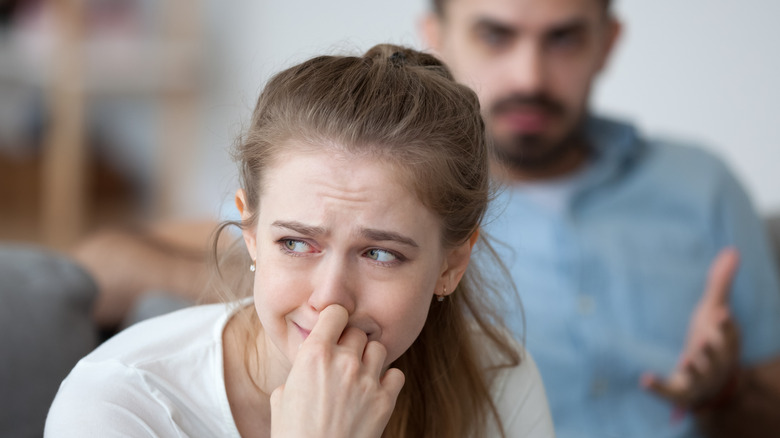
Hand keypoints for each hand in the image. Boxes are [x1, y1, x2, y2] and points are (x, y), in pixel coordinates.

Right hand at [270, 305, 404, 436]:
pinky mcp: (385, 401)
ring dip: (370, 359)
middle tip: (343, 360)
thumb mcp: (280, 397)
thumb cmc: (292, 434)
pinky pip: (396, 375)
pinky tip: (374, 391)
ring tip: (359, 375)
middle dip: (351, 343)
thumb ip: (298, 374)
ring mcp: (367, 380)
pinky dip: (388, 380)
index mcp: (314, 355)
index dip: (335, 318)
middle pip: (358, 332)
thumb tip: (304, 371)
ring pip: (378, 349)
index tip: (334, 327)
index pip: (336, 312)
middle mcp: (343, 361)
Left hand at [641, 248, 740, 408]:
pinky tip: (644, 379)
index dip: (727, 326)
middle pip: (716, 357)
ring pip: (698, 376)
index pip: (730, 336)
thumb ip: (720, 283)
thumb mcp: (714, 312)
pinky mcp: (681, 393)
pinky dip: (657, 387)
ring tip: (686, 360)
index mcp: (725, 344)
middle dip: (712, 349)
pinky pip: (670, 392)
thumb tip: (732, 250)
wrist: (712, 386)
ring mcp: (698, 380)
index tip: (722, 312)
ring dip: (693, 368)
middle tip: (704, 340)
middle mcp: (715, 363)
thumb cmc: (712, 340)